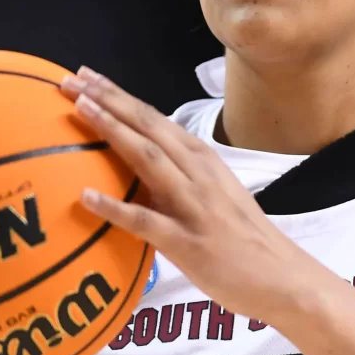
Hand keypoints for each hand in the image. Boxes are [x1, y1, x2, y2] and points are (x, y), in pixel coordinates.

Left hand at [59, 67, 325, 325]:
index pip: (154, 119)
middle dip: (108, 99)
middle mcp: (198, 173)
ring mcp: (193, 205)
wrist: (283, 277)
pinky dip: (114, 207)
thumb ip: (180, 177)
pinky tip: (85, 197)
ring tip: (79, 109)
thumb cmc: (244, 239)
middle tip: (71, 79)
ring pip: (147, 158)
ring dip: (112, 130)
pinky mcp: (188, 242)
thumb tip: (140, 167)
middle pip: (148, 126)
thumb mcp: (214, 194)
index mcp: (202, 159)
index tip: (86, 76)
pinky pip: (145, 221)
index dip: (118, 96)